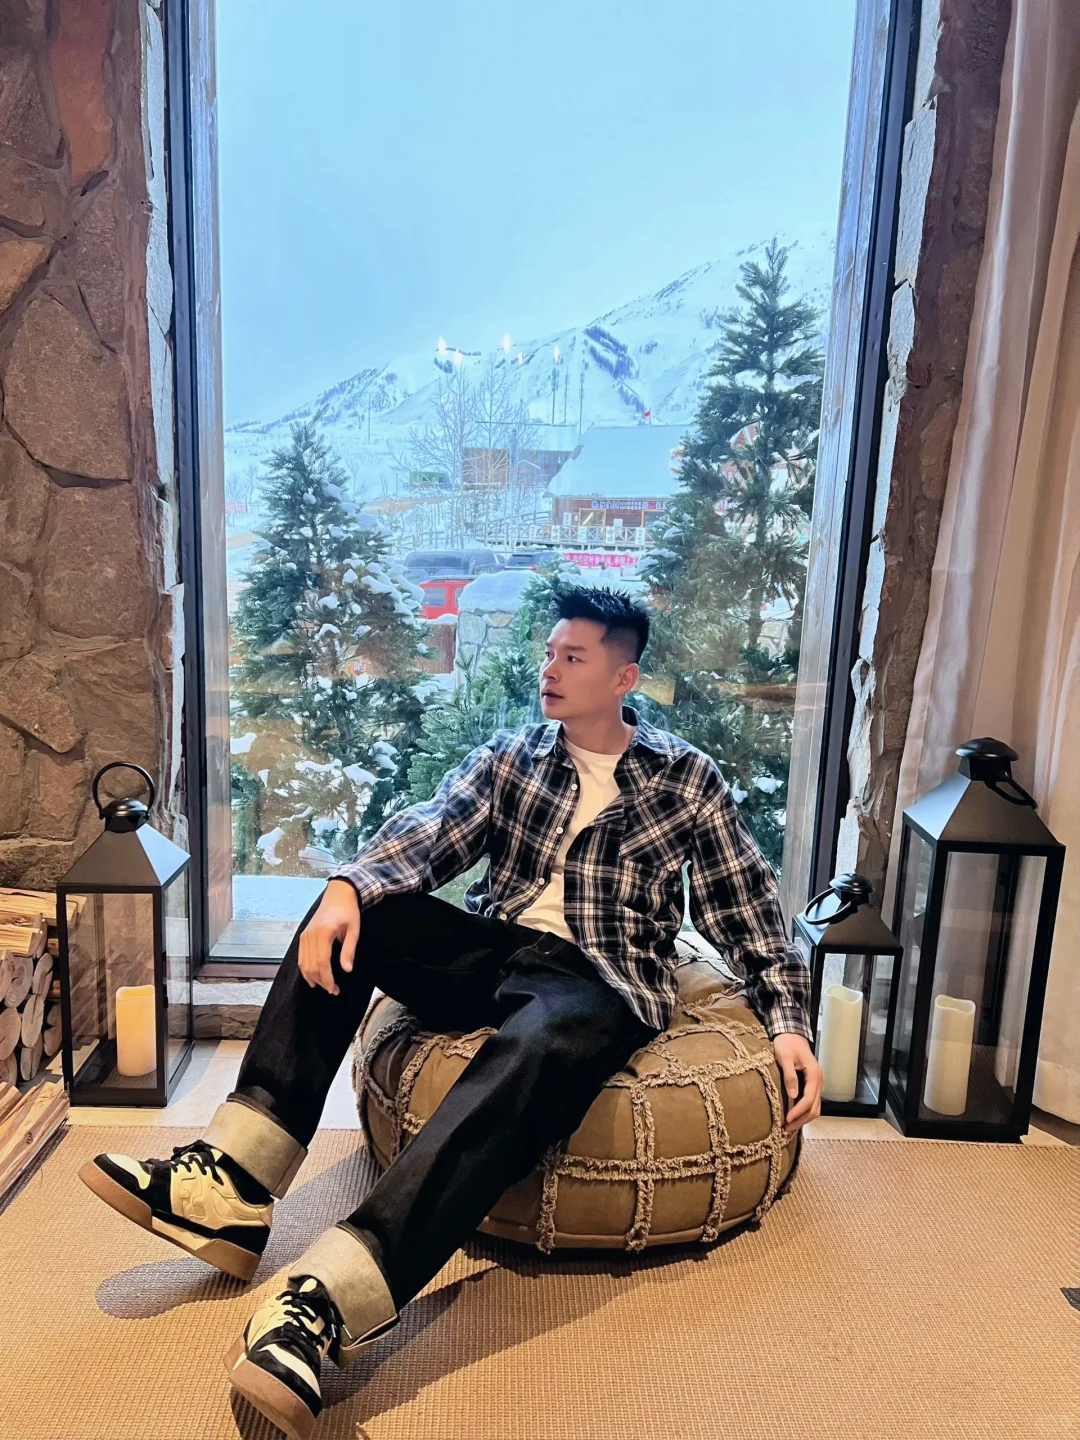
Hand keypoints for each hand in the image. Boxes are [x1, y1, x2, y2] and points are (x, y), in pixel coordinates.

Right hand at [298, 879, 360, 995]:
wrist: (339, 895)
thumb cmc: (348, 911)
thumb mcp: (354, 930)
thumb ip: (349, 950)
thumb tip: (347, 970)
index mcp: (324, 932)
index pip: (322, 962)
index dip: (327, 979)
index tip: (334, 989)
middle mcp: (310, 934)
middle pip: (311, 965)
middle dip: (321, 981)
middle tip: (333, 990)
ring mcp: (305, 935)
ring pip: (304, 963)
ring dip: (313, 978)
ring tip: (325, 986)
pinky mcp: (303, 936)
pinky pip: (301, 957)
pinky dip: (305, 970)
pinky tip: (313, 978)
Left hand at [772, 1033, 822, 1133]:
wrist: (791, 1033)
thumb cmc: (786, 1043)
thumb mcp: (785, 1056)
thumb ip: (789, 1075)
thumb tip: (793, 1095)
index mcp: (814, 1074)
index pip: (808, 1099)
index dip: (798, 1111)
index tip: (786, 1120)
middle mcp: (819, 1081)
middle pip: (814, 1107)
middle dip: (801, 1120)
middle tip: (786, 1129)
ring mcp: (817, 1083)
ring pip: (815, 1107)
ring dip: (803, 1118)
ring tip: (788, 1127)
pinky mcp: (812, 1084)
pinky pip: (811, 1102)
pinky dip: (804, 1112)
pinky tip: (793, 1116)